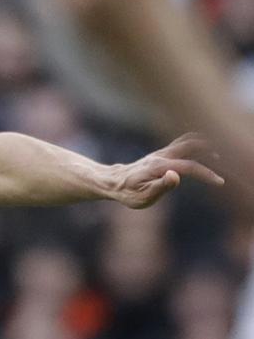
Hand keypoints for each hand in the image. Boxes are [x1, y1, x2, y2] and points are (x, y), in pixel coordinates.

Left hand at [110, 133, 224, 208]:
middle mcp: (161, 156)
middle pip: (190, 144)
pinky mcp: (162, 154)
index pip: (188, 167)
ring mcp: (161, 153)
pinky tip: (205, 150)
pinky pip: (183, 144)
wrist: (113, 182)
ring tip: (219, 153)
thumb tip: (176, 175)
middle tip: (224, 159)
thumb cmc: (127, 193)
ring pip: (187, 141)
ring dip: (204, 143)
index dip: (205, 174)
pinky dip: (197, 143)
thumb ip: (160, 186)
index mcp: (158, 166)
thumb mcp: (142, 196)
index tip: (220, 181)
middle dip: (209, 148)